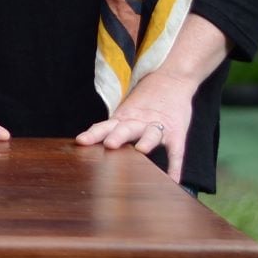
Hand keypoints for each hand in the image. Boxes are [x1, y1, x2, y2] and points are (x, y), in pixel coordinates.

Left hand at [77, 67, 194, 182]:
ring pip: (151, 133)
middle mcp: (139, 121)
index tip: (81, 142)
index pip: (105, 126)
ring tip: (141, 150)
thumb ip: (114, 125)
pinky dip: (175, 165)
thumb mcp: (127, 109)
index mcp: (124, 117)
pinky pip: (176, 151)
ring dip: (146, 141)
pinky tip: (173, 179)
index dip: (93, 134)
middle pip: (126, 128)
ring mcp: (159, 125)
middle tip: (109, 145)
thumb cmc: (146, 99)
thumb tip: (93, 144)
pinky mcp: (176, 132)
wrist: (171, 79)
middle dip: (117, 136)